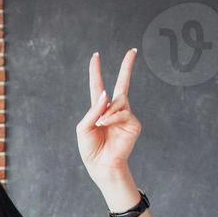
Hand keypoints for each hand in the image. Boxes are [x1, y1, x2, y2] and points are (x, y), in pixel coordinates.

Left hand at [76, 50, 141, 182]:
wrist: (101, 165)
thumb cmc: (91, 149)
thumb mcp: (83, 128)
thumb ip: (93, 110)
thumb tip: (107, 94)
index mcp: (99, 109)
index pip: (99, 86)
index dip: (96, 71)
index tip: (96, 56)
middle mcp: (114, 110)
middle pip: (122, 84)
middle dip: (127, 67)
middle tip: (132, 51)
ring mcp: (125, 115)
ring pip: (118, 101)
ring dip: (106, 112)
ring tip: (100, 124)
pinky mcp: (134, 123)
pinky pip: (123, 112)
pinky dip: (112, 118)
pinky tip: (106, 125)